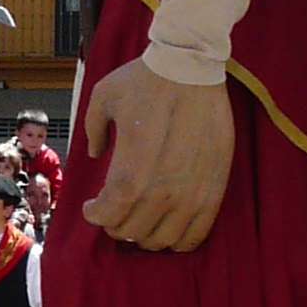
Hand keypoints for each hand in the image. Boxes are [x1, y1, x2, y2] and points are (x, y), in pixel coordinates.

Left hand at [78, 58, 233, 251]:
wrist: (192, 67)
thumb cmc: (145, 80)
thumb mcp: (103, 97)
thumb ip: (93, 130)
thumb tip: (97, 153)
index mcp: (132, 172)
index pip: (110, 215)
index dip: (96, 215)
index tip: (91, 207)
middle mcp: (162, 191)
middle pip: (133, 231)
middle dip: (116, 224)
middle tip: (114, 212)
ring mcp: (191, 194)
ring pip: (162, 239)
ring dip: (145, 234)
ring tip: (140, 218)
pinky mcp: (215, 191)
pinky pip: (196, 235)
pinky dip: (177, 239)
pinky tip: (167, 226)